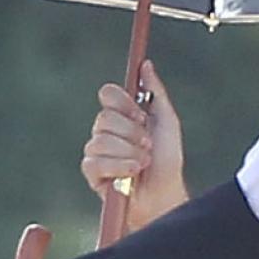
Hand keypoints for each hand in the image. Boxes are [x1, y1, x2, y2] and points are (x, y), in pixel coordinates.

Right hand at [81, 60, 188, 232]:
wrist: (164, 194)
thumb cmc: (167, 160)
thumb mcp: (167, 121)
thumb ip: (155, 92)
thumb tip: (145, 65)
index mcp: (121, 115)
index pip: (107, 94)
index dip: (123, 102)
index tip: (141, 115)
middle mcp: (105, 130)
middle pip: (104, 117)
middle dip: (131, 132)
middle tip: (147, 144)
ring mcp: (96, 151)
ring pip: (100, 139)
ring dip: (129, 152)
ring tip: (143, 163)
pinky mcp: (91, 172)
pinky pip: (95, 161)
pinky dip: (119, 166)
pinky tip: (132, 173)